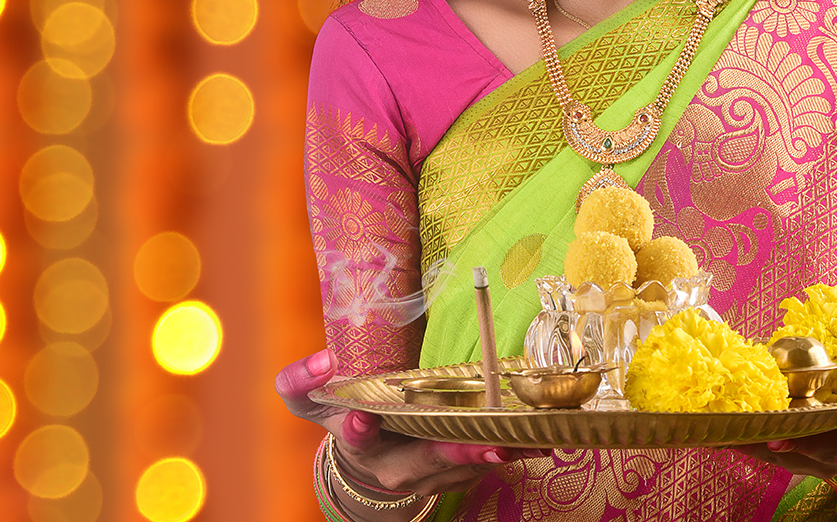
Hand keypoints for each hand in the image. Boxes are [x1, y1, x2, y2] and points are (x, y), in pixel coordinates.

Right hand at [275, 349, 531, 500]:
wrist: (365, 456)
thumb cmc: (340, 416)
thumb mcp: (309, 399)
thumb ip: (301, 381)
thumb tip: (323, 360)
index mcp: (357, 442)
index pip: (355, 439)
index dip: (358, 430)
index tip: (364, 420)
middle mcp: (392, 467)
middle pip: (422, 463)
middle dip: (453, 453)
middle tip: (484, 444)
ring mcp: (426, 475)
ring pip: (459, 468)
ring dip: (490, 455)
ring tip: (519, 442)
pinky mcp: (453, 474)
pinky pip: (480, 464)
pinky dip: (507, 451)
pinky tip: (535, 439)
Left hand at [728, 345, 836, 480]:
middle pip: (833, 453)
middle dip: (807, 446)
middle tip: (780, 438)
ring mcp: (825, 456)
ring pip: (795, 458)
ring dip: (765, 448)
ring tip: (733, 437)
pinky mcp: (800, 456)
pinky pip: (773, 454)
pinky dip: (748, 446)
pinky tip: (719, 436)